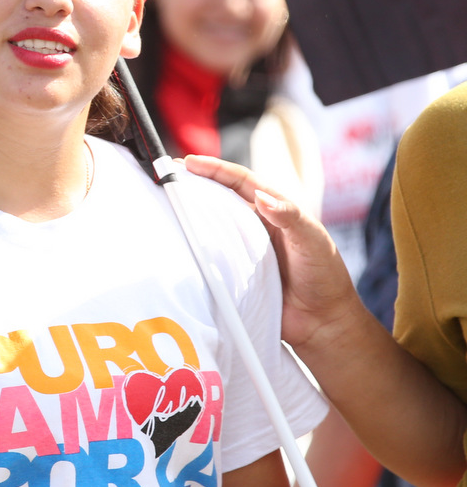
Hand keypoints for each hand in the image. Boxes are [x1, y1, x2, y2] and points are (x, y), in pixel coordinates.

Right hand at [183, 154, 362, 352]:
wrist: (321, 323)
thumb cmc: (324, 277)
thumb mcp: (313, 241)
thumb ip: (291, 217)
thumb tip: (261, 197)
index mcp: (273, 210)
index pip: (240, 182)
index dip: (215, 170)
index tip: (189, 163)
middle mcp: (253, 226)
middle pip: (218, 198)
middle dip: (193, 184)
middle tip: (166, 175)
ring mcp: (240, 250)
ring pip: (209, 225)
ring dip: (187, 213)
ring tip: (162, 203)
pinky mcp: (231, 274)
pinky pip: (207, 257)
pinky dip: (190, 247)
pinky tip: (174, 242)